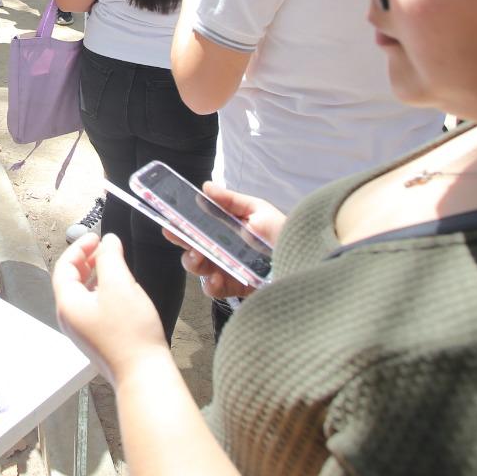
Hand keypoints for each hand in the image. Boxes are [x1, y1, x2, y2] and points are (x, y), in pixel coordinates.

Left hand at [52, 233, 172, 385]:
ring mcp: (83, 331)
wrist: (143, 374)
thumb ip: (110, 257)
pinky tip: (120, 290)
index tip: (95, 236)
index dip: (79, 247)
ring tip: (113, 264)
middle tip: (102, 248)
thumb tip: (107, 241)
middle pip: (71, 281)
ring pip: (83, 294)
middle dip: (86, 260)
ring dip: (95, 275)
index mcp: (68, 304)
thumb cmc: (131, 332)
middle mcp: (70, 319)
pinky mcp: (97, 339)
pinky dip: (102, 292)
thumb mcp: (119, 285)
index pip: (64, 267)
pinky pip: (93, 308)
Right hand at [164, 182, 285, 299]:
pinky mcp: (234, 288)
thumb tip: (205, 186)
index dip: (181, 224)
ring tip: (200, 256)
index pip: (197, 226)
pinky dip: (210, 283)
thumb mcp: (258, 210)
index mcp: (224, 229)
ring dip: (192, 261)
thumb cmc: (281, 232)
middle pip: (191, 246)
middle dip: (181, 241)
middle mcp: (221, 249)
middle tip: (177, 235)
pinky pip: (213, 289)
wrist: (305, 259)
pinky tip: (216, 276)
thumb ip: (231, 201)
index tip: (170, 221)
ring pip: (197, 267)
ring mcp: (226, 269)